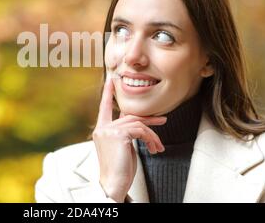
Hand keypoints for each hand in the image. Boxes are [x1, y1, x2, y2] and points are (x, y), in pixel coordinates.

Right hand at [92, 75, 166, 201]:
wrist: (114, 183)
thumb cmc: (119, 170)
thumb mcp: (122, 148)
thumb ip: (125, 134)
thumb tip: (139, 126)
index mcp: (101, 130)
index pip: (104, 108)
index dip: (108, 94)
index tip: (110, 81)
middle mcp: (102, 128)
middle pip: (129, 116)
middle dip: (149, 119)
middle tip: (163, 119)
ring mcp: (109, 130)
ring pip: (138, 124)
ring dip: (152, 136)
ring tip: (158, 147)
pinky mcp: (118, 134)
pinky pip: (141, 130)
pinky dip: (151, 138)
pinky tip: (154, 148)